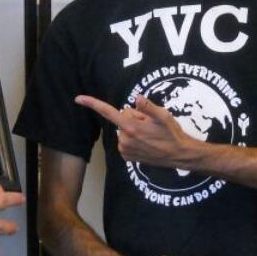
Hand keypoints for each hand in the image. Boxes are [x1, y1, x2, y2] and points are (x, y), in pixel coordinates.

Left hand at [75, 94, 197, 167]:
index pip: (108, 112)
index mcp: (131, 127)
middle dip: (134, 118)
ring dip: (135, 130)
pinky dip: (134, 139)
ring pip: (124, 130)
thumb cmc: (172, 133)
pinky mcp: (127, 157)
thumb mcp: (163, 116)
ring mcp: (125, 149)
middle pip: (122, 119)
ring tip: (150, 135)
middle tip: (150, 125)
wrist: (178, 155)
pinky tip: (146, 143)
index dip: (92, 104)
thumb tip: (137, 98)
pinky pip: (125, 141)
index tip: (78, 99)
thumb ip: (148, 107)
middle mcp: (124, 139)